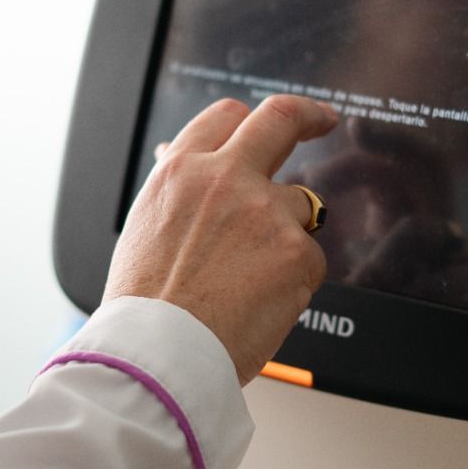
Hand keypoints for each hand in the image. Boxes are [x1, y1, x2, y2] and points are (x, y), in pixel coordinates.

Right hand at [105, 95, 337, 384]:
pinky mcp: (296, 251)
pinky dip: (293, 281)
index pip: (227, 116)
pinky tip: (260, 304)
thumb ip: (177, 189)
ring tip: (249, 280)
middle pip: (282, 119)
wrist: (158, 353)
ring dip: (287, 235)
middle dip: (309, 115)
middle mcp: (225, 178)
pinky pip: (311, 259)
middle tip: (323, 120)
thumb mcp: (146, 227)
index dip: (254, 117)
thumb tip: (176, 157)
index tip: (273, 121)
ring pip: (300, 205)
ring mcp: (265, 211)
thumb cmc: (145, 307)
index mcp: (181, 171)